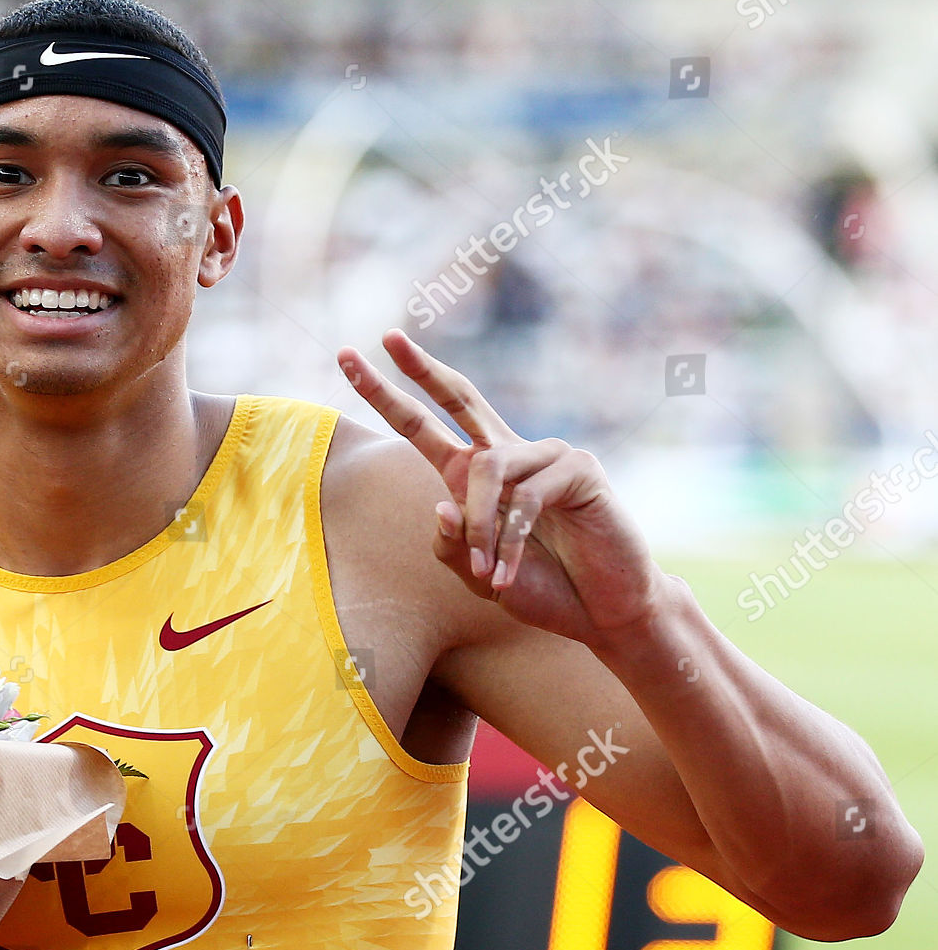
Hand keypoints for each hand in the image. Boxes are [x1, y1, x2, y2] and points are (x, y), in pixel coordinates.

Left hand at [337, 330, 663, 645]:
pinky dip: (510, 544)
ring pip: (487, 470)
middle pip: (459, 397)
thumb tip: (440, 506)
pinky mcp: (579, 469)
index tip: (349, 359)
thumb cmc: (539, 588)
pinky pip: (526, 500)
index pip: (422, 423)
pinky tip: (507, 576)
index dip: (387, 393)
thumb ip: (449, 546)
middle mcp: (507, 454)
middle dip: (420, 368)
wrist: (600, 612)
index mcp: (472, 473)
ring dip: (479, 527)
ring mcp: (545, 455)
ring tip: (485, 572)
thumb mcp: (474, 575)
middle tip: (388, 336)